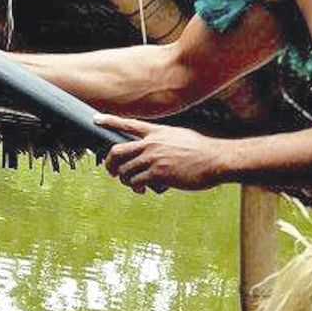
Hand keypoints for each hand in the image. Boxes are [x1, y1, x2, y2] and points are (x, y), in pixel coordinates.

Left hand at [97, 116, 224, 193]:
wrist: (216, 160)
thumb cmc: (202, 152)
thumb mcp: (180, 137)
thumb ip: (163, 141)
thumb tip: (152, 152)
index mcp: (157, 132)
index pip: (128, 124)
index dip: (109, 121)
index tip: (95, 120)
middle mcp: (151, 143)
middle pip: (117, 150)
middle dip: (110, 163)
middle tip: (112, 171)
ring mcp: (153, 158)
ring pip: (124, 170)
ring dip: (125, 180)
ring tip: (133, 185)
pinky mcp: (158, 173)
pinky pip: (136, 182)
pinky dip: (136, 188)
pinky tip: (141, 190)